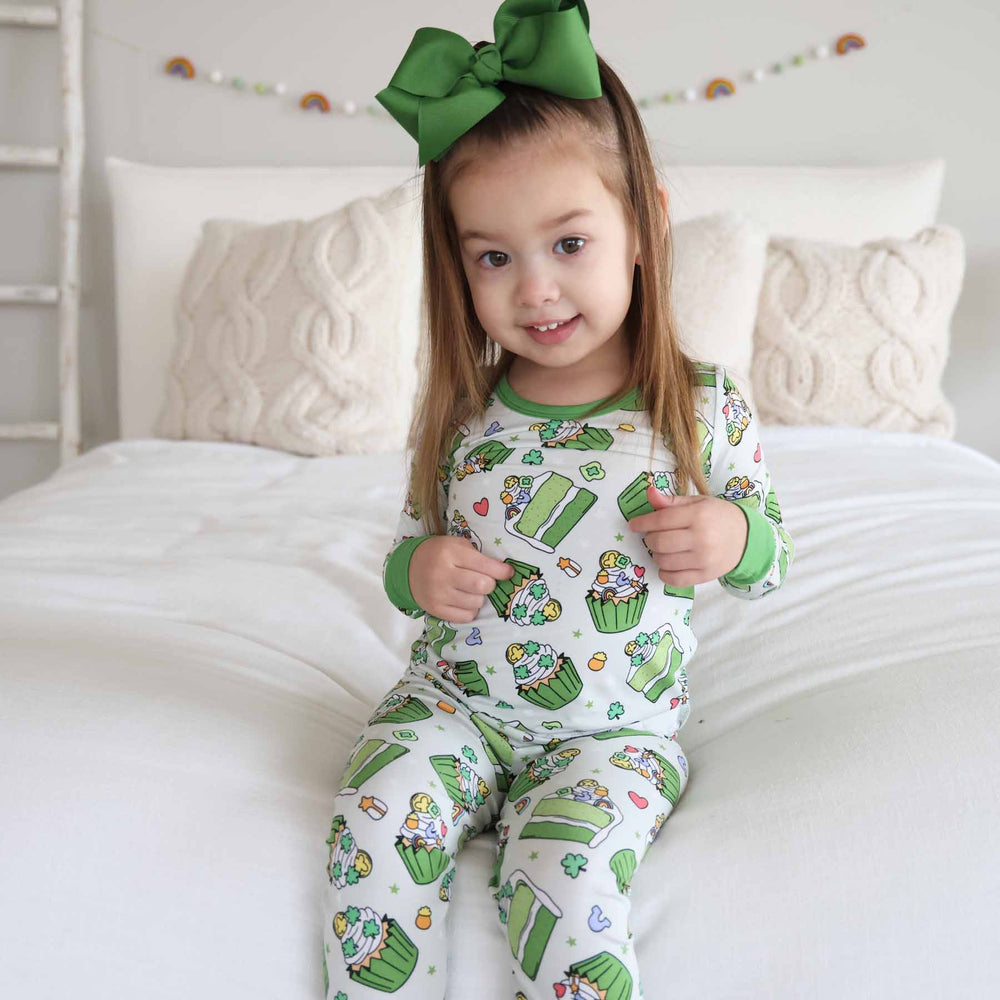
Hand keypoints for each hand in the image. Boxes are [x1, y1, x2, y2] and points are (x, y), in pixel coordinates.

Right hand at [409, 536, 514, 623]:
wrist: (409, 569)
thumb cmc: (440, 554)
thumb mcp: (456, 545)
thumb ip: (478, 556)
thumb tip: (504, 572)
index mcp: (450, 553)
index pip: (484, 565)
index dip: (501, 571)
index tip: (509, 573)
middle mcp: (443, 574)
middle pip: (482, 586)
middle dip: (490, 584)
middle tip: (485, 581)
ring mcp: (438, 594)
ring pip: (476, 603)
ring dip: (479, 598)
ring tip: (471, 590)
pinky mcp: (436, 610)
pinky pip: (466, 616)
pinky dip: (471, 610)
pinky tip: (464, 600)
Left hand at [626, 484, 747, 586]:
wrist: (746, 538)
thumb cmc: (718, 516)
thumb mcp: (697, 503)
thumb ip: (671, 501)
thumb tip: (648, 492)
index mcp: (698, 515)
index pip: (661, 520)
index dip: (642, 522)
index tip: (633, 525)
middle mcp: (701, 538)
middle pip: (659, 542)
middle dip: (649, 539)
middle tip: (653, 536)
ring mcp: (704, 560)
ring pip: (664, 561)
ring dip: (656, 555)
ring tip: (663, 548)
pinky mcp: (705, 576)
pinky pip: (674, 579)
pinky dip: (664, 573)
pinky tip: (667, 564)